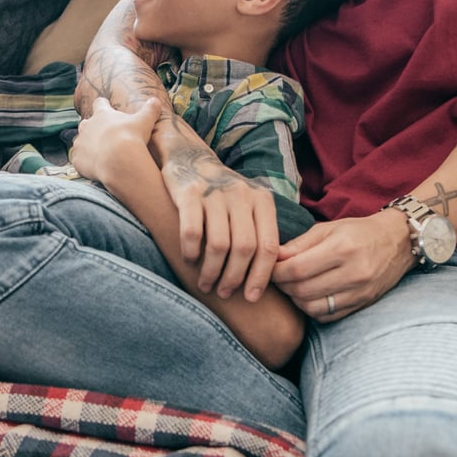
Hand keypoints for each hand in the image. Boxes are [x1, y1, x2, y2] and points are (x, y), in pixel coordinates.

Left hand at [69, 95, 162, 184]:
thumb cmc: (131, 137)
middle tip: (105, 135)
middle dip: (93, 128)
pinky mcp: (77, 159)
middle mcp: (86, 126)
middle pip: (86, 123)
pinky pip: (79, 160)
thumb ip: (150, 109)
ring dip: (88, 146)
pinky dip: (85, 163)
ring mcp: (80, 143)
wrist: (118, 160)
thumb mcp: (145, 120)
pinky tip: (95, 167)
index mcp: (101, 114)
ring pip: (80, 142)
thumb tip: (156, 100)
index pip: (99, 103)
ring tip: (100, 154)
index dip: (103, 105)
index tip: (106, 106)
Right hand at [152, 120, 280, 300]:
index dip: (261, 276)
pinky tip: (189, 262)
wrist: (189, 159)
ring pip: (218, 245)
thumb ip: (259, 233)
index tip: (251, 297)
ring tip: (206, 284)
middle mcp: (242, 195)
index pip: (268, 246)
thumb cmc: (223, 195)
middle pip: (244, 248)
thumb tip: (266, 278)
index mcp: (262, 200)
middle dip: (234, 277)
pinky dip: (191, 254)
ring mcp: (214, 193)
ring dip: (212, 271)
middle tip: (224, 293)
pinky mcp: (188, 194)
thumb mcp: (248, 206)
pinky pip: (192, 233)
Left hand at [271, 210, 414, 320]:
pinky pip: (327, 316)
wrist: (398, 242)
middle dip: (283, 286)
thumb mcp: (329, 228)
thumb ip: (300, 244)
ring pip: (312, 307)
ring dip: (296, 300)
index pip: (297, 268)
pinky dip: (312, 309)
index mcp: (342, 248)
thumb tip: (272, 257)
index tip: (269, 268)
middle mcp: (353, 272)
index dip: (276, 271)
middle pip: (302, 290)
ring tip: (293, 286)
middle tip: (278, 278)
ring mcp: (360, 292)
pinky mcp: (362, 304)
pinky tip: (309, 296)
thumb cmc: (359, 231)